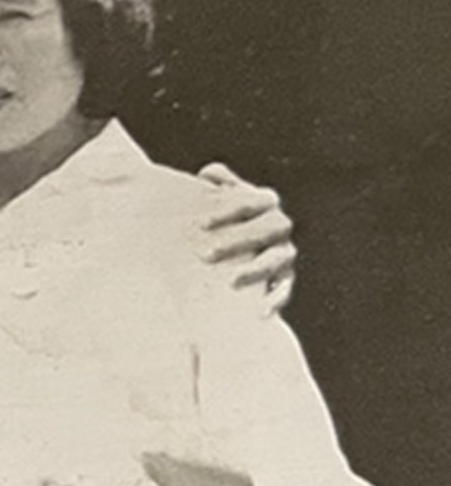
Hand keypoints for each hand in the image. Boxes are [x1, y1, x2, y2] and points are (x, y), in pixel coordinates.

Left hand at [197, 162, 295, 309]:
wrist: (233, 252)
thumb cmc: (221, 221)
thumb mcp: (218, 200)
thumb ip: (215, 185)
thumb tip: (207, 174)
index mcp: (265, 203)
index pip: (250, 201)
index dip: (227, 210)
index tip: (200, 224)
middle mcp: (279, 226)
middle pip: (266, 229)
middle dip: (236, 241)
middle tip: (203, 255)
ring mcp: (284, 253)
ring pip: (276, 259)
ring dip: (254, 270)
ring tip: (230, 282)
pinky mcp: (283, 279)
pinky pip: (285, 289)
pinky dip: (275, 300)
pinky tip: (261, 311)